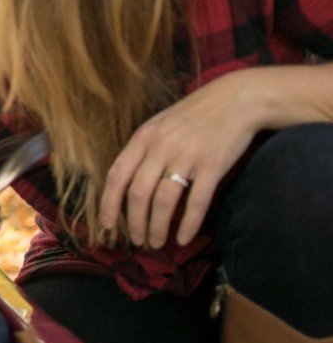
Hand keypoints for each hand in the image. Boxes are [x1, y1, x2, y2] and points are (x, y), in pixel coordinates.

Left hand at [100, 69, 264, 248]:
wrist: (235, 99)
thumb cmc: (194, 115)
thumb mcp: (160, 125)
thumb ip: (143, 150)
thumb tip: (126, 184)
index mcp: (143, 137)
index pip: (117, 175)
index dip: (109, 203)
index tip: (107, 225)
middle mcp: (161, 146)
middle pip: (137, 193)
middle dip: (134, 222)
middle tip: (137, 241)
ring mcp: (186, 156)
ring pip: (163, 201)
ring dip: (157, 228)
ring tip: (157, 243)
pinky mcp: (212, 165)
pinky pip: (196, 202)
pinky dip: (188, 225)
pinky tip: (184, 239)